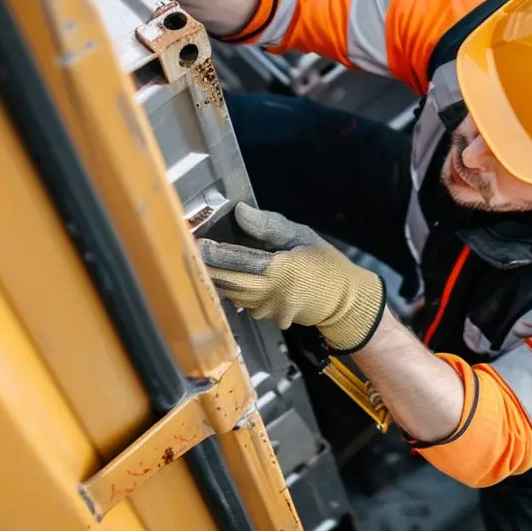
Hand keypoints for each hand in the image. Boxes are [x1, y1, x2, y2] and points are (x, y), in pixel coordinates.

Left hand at [197, 203, 385, 351]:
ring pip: (231, 293)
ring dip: (214, 278)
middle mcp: (272, 294)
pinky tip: (219, 275)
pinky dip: (229, 288)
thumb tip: (239, 212)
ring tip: (196, 261)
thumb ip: (269, 226)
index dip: (215, 253)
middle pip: (229, 281)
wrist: (344, 302)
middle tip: (186, 250)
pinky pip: (241, 302)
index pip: (240, 262)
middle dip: (207, 267)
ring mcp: (268, 310)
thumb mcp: (302, 236)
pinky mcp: (267, 318)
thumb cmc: (326, 263)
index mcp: (283, 270)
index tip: (195, 241)